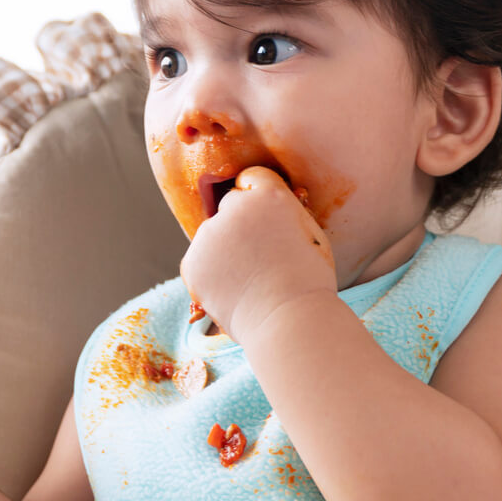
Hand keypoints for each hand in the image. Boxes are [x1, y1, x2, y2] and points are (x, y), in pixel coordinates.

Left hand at [181, 166, 335, 341]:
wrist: (289, 321)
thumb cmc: (308, 282)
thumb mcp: (309, 235)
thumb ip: (284, 215)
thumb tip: (268, 211)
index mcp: (269, 195)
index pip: (253, 179)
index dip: (260, 199)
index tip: (267, 220)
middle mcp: (234, 208)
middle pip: (230, 207)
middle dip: (241, 226)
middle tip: (259, 258)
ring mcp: (209, 235)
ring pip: (213, 236)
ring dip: (224, 251)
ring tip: (250, 281)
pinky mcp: (192, 262)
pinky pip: (200, 262)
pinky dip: (211, 275)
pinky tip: (234, 291)